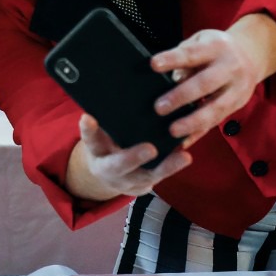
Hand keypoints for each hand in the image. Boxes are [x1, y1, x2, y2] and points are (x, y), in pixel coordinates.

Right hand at [65, 114, 191, 200]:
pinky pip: (160, 177)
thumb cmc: (105, 145)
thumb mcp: (99, 135)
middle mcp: (109, 169)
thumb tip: (115, 89)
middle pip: (119, 165)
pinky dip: (174, 166)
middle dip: (134, 157)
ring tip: (184, 156)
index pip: (90, 139)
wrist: (106, 175)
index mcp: (96, 152)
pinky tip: (187, 154)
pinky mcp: (144, 186)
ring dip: (167, 167)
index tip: (87, 117)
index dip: (88, 130)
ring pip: (148, 175)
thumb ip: (105, 120)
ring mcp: (128, 181)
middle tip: (150, 149)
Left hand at [148, 27, 264, 148]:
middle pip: (205, 83)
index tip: (153, 65)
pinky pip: (215, 122)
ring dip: (192, 122)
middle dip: (181, 96)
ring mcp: (236, 89)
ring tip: (172, 131)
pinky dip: (198, 134)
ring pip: (215, 108)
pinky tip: (183, 143)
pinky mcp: (236, 106)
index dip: (173, 59)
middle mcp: (230, 68)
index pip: (192, 53)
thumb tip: (171, 78)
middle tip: (159, 107)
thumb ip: (185, 56)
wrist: (251, 55)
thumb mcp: (201, 41)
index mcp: (216, 47)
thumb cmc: (215, 48)